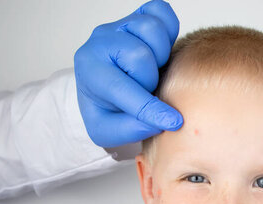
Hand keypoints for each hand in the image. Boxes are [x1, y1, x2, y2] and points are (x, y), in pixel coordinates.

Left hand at [75, 0, 182, 147]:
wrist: (104, 86)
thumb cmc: (106, 107)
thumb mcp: (105, 131)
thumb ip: (128, 130)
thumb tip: (158, 122)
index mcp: (89, 70)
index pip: (120, 87)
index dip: (149, 108)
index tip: (173, 122)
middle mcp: (102, 41)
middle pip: (139, 54)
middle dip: (150, 79)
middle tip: (147, 88)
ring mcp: (121, 25)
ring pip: (151, 29)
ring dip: (160, 54)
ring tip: (154, 68)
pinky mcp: (138, 16)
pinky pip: (161, 11)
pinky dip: (169, 29)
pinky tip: (161, 50)